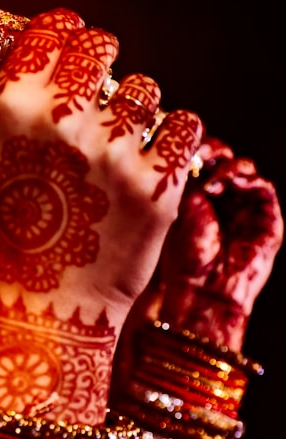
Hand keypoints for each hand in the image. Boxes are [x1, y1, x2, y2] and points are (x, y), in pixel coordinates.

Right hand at [0, 8, 202, 424]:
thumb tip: (16, 35)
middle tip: (96, 95)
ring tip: (116, 149)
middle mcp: (63, 121)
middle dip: (101, 64)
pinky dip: (170, 140)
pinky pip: (185, 127)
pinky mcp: (159, 183)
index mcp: (11, 110)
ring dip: (134, 110)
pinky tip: (147, 164)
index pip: (52, 28)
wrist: (47, 312)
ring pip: (146, 89)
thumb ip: (13, 101)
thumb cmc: (11, 239)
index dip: (64, 33)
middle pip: (102, 46)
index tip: (69, 45)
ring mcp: (115, 151)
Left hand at [154, 137, 282, 348]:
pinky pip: (263, 189)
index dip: (189, 147)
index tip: (177, 146)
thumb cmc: (179, 259)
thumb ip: (175, 183)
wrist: (202, 292)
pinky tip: (228, 183)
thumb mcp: (170, 214)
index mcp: (194, 194)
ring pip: (243, 168)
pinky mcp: (267, 219)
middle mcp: (221, 197)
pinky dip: (247, 180)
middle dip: (211, 150)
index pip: (197, 158)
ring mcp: (245, 207)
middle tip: (197, 154)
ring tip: (210, 177)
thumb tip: (173, 149)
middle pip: (222, 158)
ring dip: (228, 166)